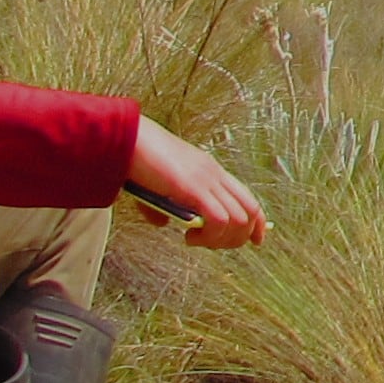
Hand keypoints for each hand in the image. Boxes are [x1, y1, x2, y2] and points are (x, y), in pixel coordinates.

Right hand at [127, 115, 269, 247]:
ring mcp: (207, 180)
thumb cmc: (137, 159)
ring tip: (195, 240)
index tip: (256, 239)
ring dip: (221, 240)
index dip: (257, 222)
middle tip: (210, 244)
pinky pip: (219, 220)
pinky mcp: (194, 188)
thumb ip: (163, 205)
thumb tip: (163, 224)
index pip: (248, 197)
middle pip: (250, 211)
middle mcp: (214, 174)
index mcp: (210, 170)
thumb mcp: (156, 186)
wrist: (127, 138)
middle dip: (239, 237)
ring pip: (239, 219)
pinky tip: (189, 236)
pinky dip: (210, 236)